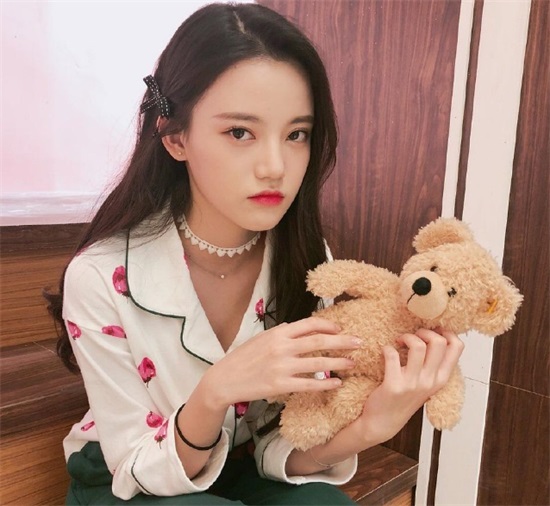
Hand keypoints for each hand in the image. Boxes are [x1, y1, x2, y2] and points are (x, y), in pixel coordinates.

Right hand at [199, 317, 360, 409]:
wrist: (224, 379)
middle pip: (319, 341)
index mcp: (278, 333)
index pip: (309, 324)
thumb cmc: (242, 358)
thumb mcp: (260, 339)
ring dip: (339, 362)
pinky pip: (309, 384)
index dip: (328, 325)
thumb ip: (280, 332)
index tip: (340, 328)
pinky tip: (337, 383)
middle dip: (342, 341)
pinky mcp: (281, 385)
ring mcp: (282, 367)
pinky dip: (325, 383)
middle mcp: (282, 347)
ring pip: (318, 363)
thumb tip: (295, 326)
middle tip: (359, 342)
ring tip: (353, 363)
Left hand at [355, 328, 463, 444]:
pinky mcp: (394, 385)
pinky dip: (387, 348)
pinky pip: (392, 354)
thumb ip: (433, 365)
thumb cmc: (405, 398)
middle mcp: (431, 381)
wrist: (384, 421)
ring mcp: (413, 384)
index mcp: (442, 378)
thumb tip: (436, 335)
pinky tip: (386, 352)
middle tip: (413, 336)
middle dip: (424, 331)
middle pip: (439, 342)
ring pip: (418, 346)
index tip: (433, 331)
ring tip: (399, 341)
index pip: (457, 347)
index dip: (446, 332)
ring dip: (406, 337)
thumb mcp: (427, 383)